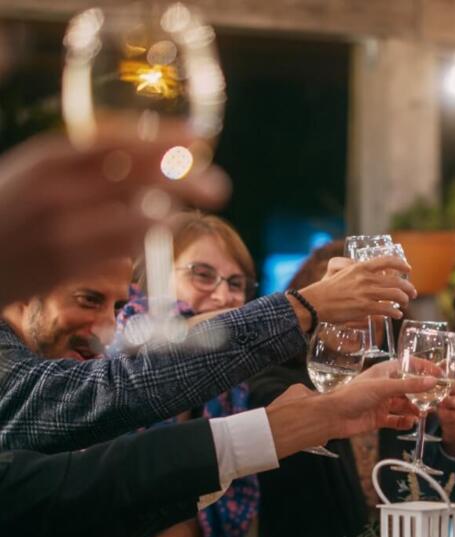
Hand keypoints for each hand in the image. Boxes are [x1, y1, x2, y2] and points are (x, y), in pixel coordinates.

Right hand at [0, 132, 228, 306]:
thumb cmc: (10, 208)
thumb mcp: (39, 173)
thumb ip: (87, 166)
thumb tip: (152, 163)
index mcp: (46, 159)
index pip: (114, 141)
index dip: (160, 138)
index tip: (199, 137)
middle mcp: (53, 192)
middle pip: (131, 179)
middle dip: (181, 181)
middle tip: (220, 187)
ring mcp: (57, 232)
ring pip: (130, 220)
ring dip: (165, 216)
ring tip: (183, 213)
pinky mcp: (61, 268)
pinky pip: (116, 253)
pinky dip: (140, 243)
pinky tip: (153, 235)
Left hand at [265, 376, 433, 457]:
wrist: (333, 417)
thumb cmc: (353, 395)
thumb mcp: (384, 387)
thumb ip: (409, 385)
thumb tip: (432, 381)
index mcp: (384, 372)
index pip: (408, 366)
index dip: (424, 368)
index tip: (440, 374)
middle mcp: (384, 386)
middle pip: (409, 388)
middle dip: (422, 393)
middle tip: (437, 399)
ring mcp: (382, 403)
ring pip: (404, 405)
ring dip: (415, 409)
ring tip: (425, 413)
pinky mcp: (378, 418)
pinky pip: (396, 420)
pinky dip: (404, 422)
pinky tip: (411, 423)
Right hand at [300, 256, 416, 323]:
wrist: (316, 302)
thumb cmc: (328, 289)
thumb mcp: (343, 273)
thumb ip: (358, 273)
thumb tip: (372, 277)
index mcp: (361, 267)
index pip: (387, 261)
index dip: (401, 264)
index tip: (408, 269)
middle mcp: (366, 278)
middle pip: (397, 281)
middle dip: (408, 288)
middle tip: (412, 293)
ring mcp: (366, 293)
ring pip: (395, 295)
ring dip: (404, 300)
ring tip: (404, 304)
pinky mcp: (364, 308)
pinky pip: (387, 309)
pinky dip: (395, 313)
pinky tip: (396, 315)